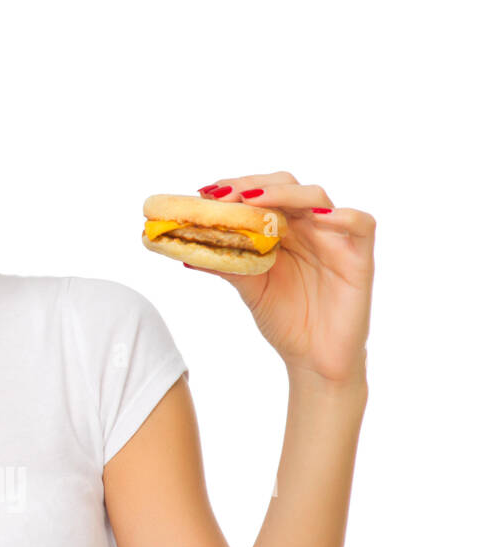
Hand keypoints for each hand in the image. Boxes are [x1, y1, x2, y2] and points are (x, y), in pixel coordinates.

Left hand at [186, 173, 374, 387]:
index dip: (236, 187)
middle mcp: (309, 227)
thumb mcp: (250, 290)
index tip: (206, 193)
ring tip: (254, 200)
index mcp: (283, 231)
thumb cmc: (285, 321)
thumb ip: (226, 266)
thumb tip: (185, 251)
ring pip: (317, 197)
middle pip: (287, 187)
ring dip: (285, 194)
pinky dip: (343, 216)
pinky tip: (319, 218)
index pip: (262, 195)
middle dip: (254, 186)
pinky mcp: (360, 258)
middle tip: (224, 195)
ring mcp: (335, 239)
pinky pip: (361, 225)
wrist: (314, 361)